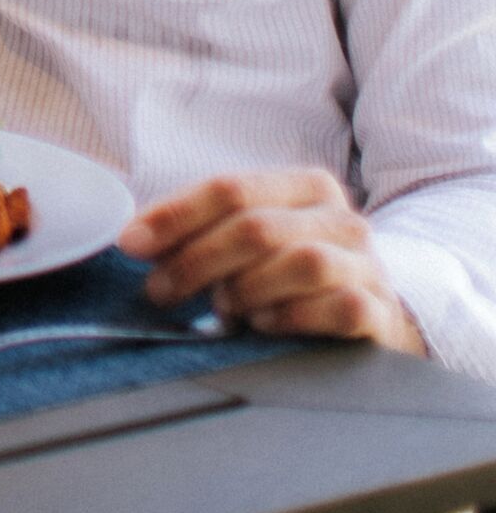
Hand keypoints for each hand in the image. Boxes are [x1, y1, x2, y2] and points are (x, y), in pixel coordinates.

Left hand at [124, 169, 423, 351]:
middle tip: (160, 289)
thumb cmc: (296, 274)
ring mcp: (367, 266)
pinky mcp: (382, 313)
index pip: (230, 189)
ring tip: (223, 307)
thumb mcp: (257, 241)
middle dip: (197, 258)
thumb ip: (205, 230)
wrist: (380, 314)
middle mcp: (341, 219)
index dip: (175, 214)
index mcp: (306, 187)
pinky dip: (294, 317)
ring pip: (302, 262)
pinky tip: (266, 326)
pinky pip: (340, 307)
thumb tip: (133, 237)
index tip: (130, 243)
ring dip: (248, 287)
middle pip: (257, 227)